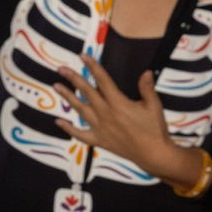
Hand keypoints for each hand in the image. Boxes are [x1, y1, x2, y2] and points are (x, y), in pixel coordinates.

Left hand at [52, 66, 196, 185]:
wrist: (153, 155)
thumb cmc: (155, 129)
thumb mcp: (154, 106)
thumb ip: (147, 88)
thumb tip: (146, 72)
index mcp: (118, 103)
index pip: (102, 80)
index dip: (92, 67)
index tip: (83, 56)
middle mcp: (106, 114)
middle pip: (87, 92)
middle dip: (73, 78)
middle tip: (61, 69)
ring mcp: (101, 128)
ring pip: (80, 109)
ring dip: (68, 97)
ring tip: (57, 86)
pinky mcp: (100, 140)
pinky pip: (80, 134)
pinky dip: (68, 129)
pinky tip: (58, 121)